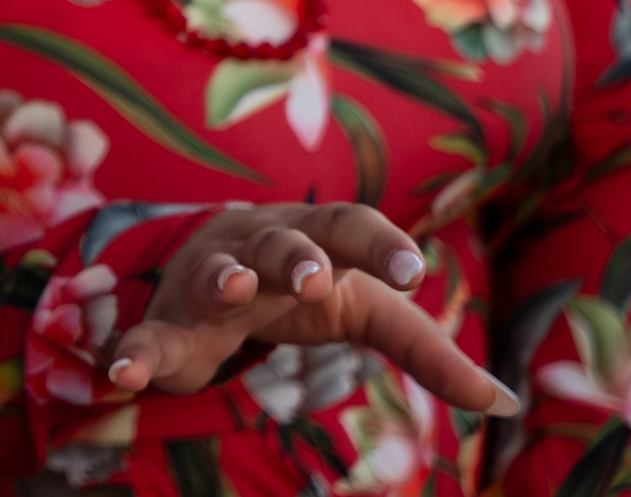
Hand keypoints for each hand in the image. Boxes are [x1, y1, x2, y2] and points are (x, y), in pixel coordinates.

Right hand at [106, 203, 520, 417]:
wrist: (206, 272)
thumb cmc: (301, 286)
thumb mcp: (364, 312)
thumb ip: (427, 352)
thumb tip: (506, 404)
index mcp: (311, 237)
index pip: (349, 226)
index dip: (380, 245)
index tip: (416, 272)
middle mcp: (255, 246)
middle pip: (278, 241)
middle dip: (296, 254)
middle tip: (319, 274)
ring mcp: (204, 283)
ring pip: (212, 273)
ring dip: (222, 278)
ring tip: (234, 290)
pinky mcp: (165, 328)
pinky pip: (145, 338)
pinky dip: (133, 353)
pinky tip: (123, 373)